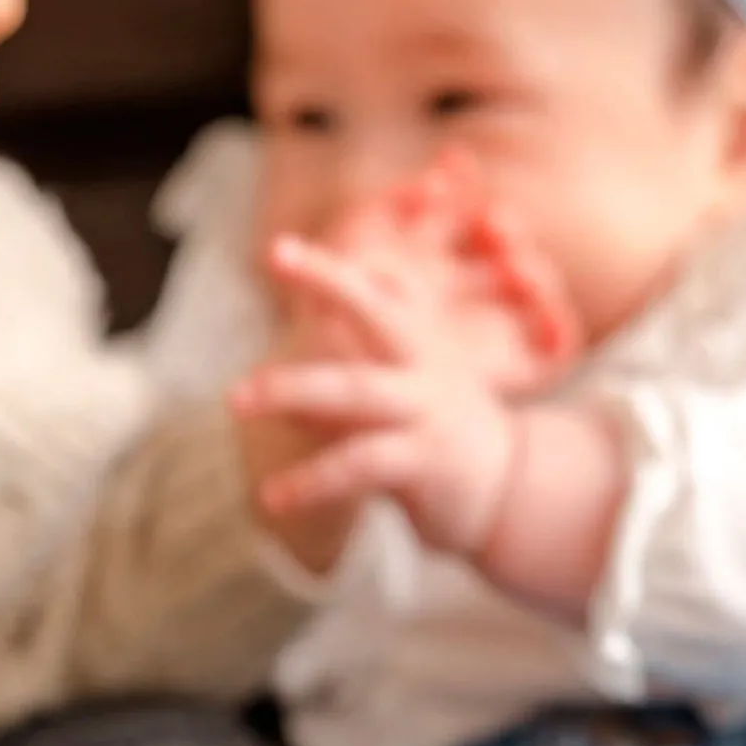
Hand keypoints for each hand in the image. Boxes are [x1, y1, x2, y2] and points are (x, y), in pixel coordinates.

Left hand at [234, 158, 582, 559]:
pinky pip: (358, 465)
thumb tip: (281, 395)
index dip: (330, 270)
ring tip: (235, 400)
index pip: (376, 293)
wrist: (509, 493)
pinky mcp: (425, 463)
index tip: (279, 248)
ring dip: (290, 388)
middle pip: (377, 312)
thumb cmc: (442, 440)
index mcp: (421, 346)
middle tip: (272, 255)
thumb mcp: (403, 401)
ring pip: (355, 389)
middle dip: (329, 279)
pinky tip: (271, 497)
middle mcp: (426, 369)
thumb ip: (348, 389)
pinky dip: (310, 480)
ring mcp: (428, 413)